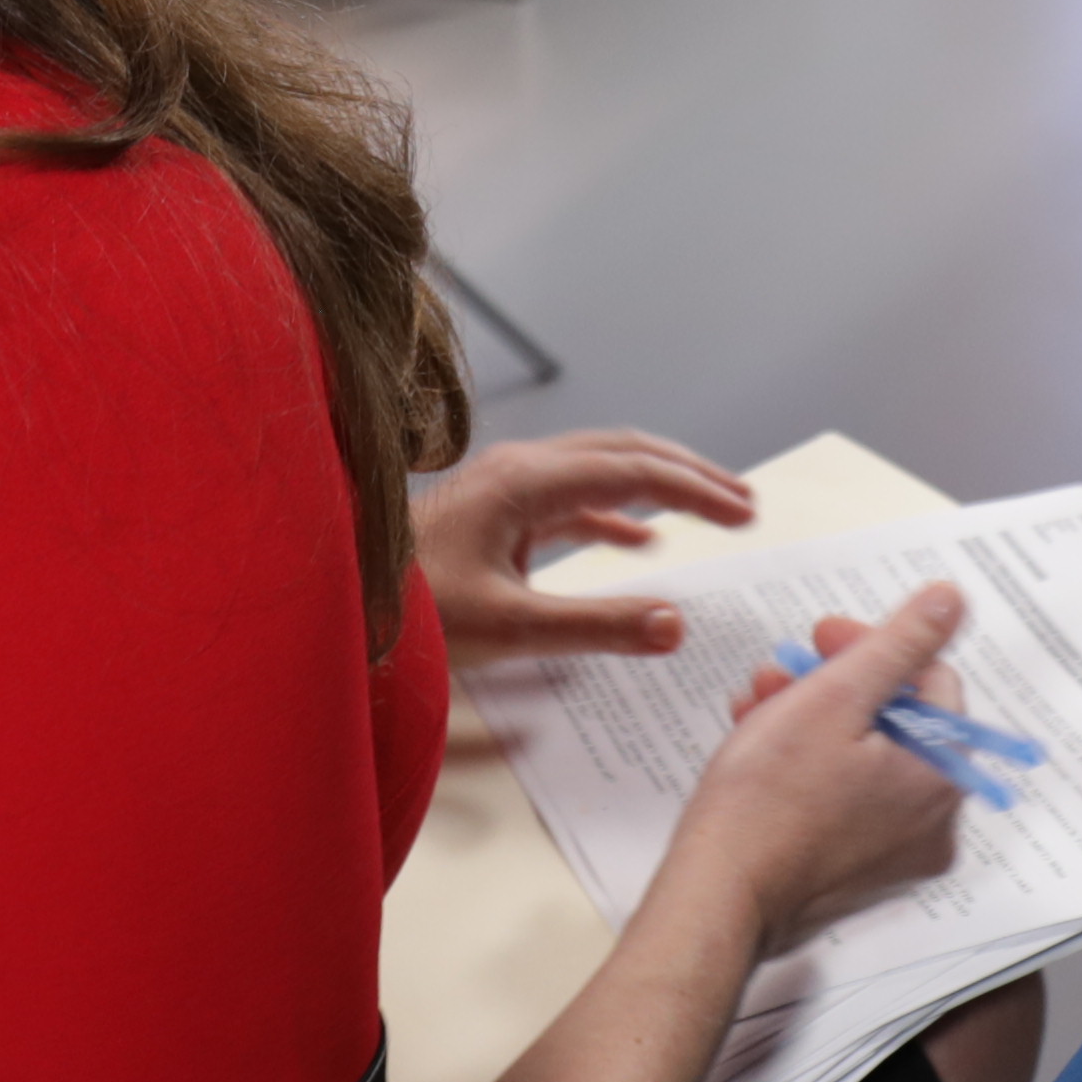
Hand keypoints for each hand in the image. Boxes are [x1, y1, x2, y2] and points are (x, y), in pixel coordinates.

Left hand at [408, 429, 754, 660]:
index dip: (696, 491)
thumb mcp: (510, 628)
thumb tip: (676, 624)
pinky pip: (572, 500)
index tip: (745, 514)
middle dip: (689, 474)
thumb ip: (596, 626)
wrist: (336, 607)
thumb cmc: (408, 614)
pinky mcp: (494, 514)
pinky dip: (616, 513)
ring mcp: (504, 488)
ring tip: (710, 511)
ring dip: (658, 488)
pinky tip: (642, 541)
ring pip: (600, 471)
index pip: (634, 471)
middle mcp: (518, 471)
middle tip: (744, 503)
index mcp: (525, 483)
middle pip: (624, 453)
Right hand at [664, 587, 981, 947]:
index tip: (824, 638)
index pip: (932, 684)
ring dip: (814, 721)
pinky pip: (849, 802)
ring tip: (758, 708)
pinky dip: (812, 769)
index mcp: (941, 781)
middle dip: (835, 685)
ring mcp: (896, 857)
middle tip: (783, 673)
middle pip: (898, 724)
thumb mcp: (835, 697)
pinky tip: (763, 750)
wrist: (718, 896)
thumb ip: (900, 643)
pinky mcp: (857, 875)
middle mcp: (933, 826)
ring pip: (866, 761)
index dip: (875, 648)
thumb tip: (949, 601)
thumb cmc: (765, 805)